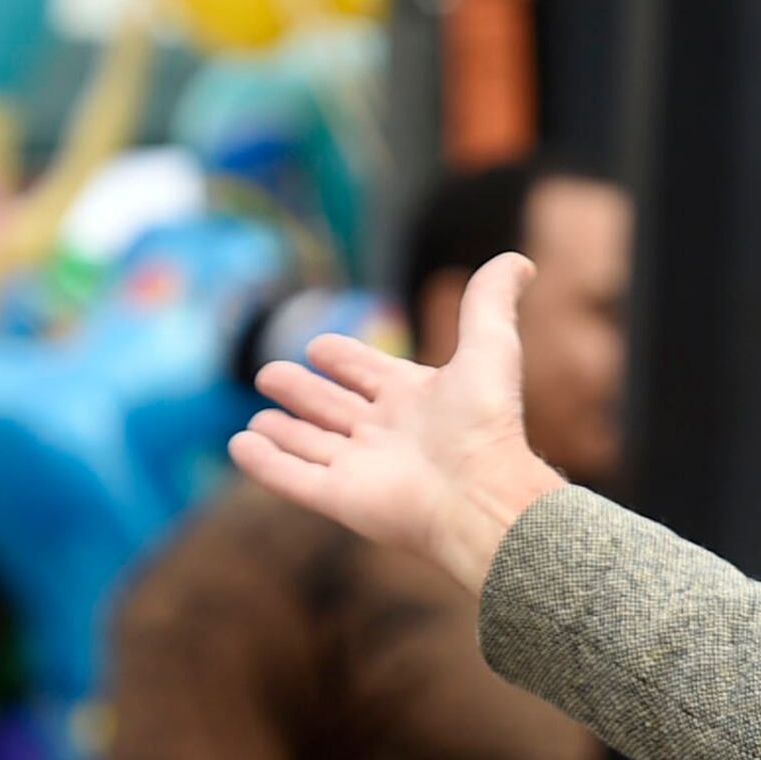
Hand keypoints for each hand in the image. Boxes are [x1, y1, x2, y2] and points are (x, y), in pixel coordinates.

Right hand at [229, 254, 565, 597]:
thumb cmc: (486, 424)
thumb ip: (491, 300)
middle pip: (332, 409)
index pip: (369, 374)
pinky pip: (293, 479)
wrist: (481, 494)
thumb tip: (520, 261)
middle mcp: (385, 436)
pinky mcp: (339, 498)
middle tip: (268, 375)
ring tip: (256, 420)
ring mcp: (360, 470)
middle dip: (302, 393)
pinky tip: (240, 446)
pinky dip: (265, 464)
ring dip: (282, 432)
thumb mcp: (490, 345)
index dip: (345, 360)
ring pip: (310, 445)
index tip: (319, 348)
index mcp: (415, 401)